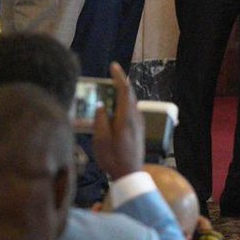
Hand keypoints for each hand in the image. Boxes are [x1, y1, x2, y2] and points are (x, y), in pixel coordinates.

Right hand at [91, 63, 143, 179]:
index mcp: (127, 117)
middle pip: (129, 95)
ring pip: (130, 103)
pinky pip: (130, 110)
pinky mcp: (138, 129)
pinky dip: (122, 104)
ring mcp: (139, 123)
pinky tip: (112, 108)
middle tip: (107, 77)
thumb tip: (101, 105)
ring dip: (120, 95)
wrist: (130, 173)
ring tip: (107, 91)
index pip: (125, 90)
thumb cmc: (113, 158)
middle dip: (119, 84)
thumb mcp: (100, 140)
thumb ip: (100, 120)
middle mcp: (136, 117)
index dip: (119, 77)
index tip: (113, 66)